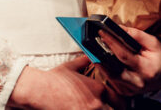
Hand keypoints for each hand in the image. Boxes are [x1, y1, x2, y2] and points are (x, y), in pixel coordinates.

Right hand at [8, 57, 126, 109]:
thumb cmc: (54, 79)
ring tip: (94, 108)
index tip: (117, 104)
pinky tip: (82, 109)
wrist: (40, 90)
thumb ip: (84, 61)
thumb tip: (89, 56)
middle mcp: (97, 103)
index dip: (119, 103)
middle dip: (113, 109)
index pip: (120, 100)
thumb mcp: (71, 67)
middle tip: (109, 107)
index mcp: (98, 89)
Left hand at [96, 26, 160, 95]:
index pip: (123, 55)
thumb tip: (119, 28)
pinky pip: (111, 81)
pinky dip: (105, 70)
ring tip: (93, 50)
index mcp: (147, 69)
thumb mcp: (153, 43)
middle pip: (113, 70)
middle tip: (92, 43)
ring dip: (100, 63)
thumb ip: (137, 35)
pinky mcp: (125, 92)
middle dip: (101, 55)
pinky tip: (100, 60)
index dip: (111, 43)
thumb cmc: (159, 57)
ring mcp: (131, 90)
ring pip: (110, 77)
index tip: (101, 32)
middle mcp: (138, 82)